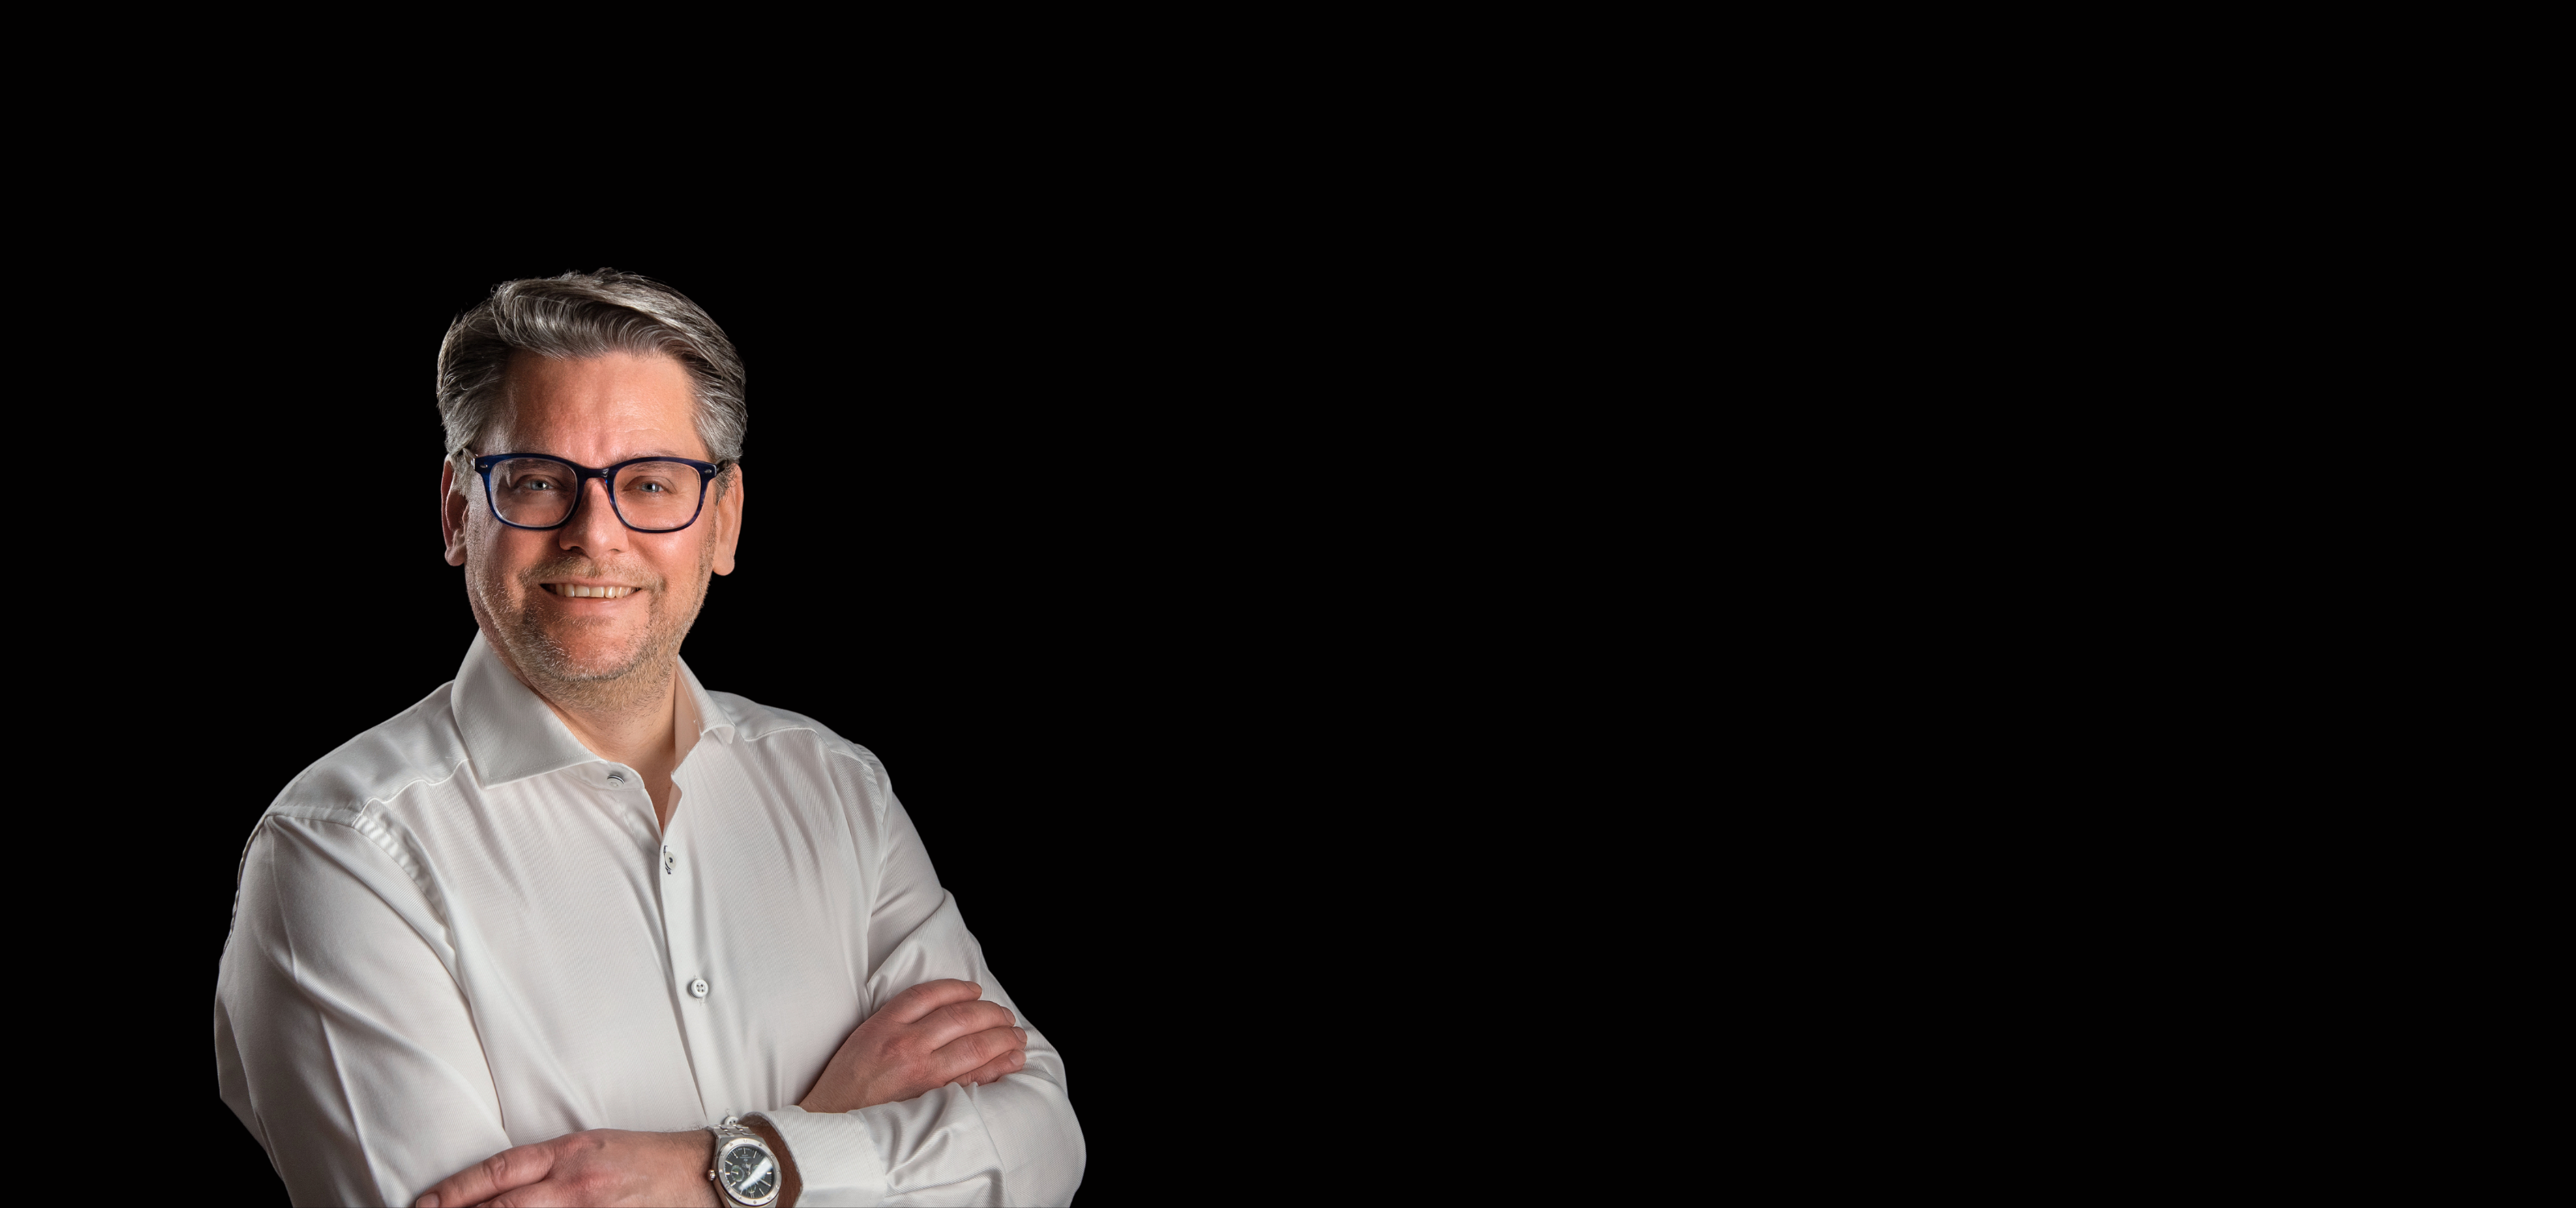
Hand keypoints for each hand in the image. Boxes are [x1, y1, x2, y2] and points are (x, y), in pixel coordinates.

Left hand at [414, 1128, 716, 1206]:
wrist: (702, 1174)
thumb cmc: (647, 1159)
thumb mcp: (594, 1146)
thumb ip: (547, 1165)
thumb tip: (497, 1188)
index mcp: (570, 1152)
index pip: (499, 1170)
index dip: (457, 1189)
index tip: (425, 1204)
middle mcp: (576, 1183)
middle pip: (504, 1205)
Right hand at [799, 979, 1027, 1112]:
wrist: (830, 1124)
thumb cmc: (846, 1084)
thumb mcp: (862, 1039)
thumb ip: (894, 1022)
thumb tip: (939, 1012)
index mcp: (884, 1026)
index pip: (929, 995)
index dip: (958, 989)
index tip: (976, 991)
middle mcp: (904, 1045)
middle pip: (960, 1018)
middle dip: (991, 1014)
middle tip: (1006, 1016)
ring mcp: (920, 1073)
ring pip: (973, 1046)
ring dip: (1002, 1038)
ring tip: (1017, 1037)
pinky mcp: (931, 1100)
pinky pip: (973, 1079)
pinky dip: (996, 1067)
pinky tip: (1010, 1061)